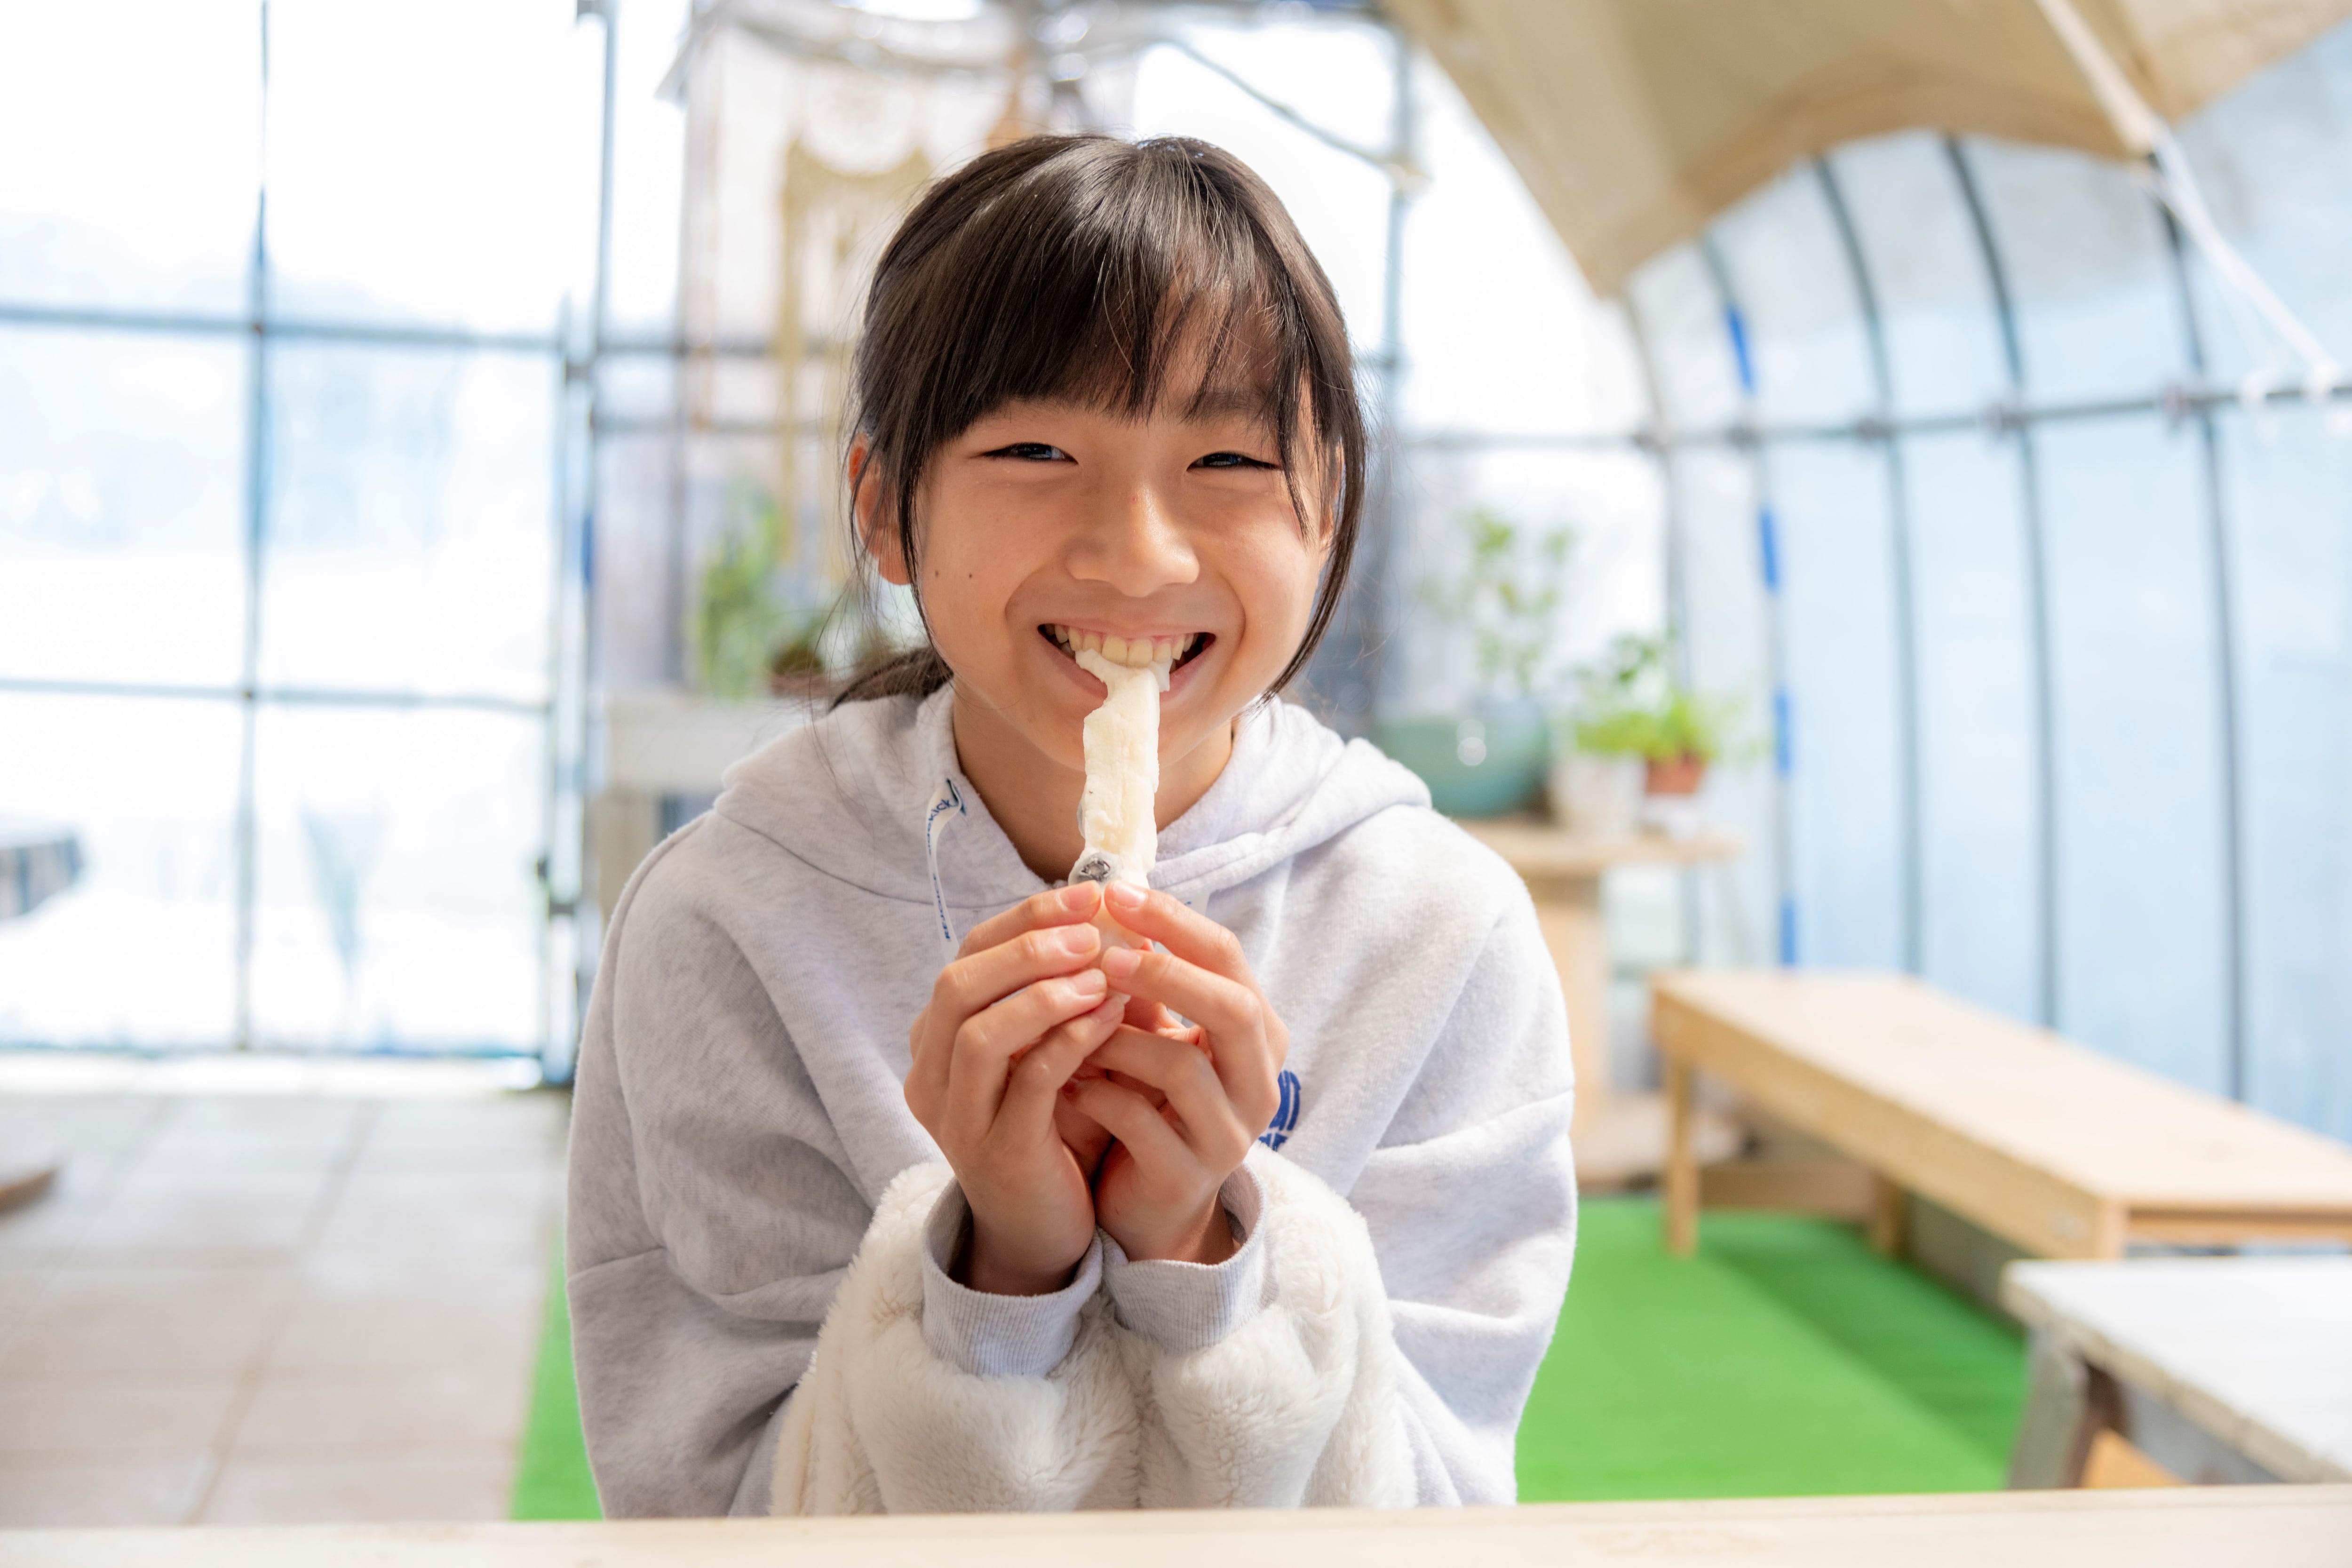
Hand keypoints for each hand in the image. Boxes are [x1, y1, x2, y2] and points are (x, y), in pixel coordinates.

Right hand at [902, 882, 1126, 1294]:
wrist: (1044, 1231)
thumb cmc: (1052, 1128)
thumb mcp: (1051, 1051)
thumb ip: (1065, 991)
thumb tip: (1116, 916)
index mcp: (937, 1041)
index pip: (967, 955)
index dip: (1025, 919)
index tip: (1089, 893)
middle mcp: (931, 1076)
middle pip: (958, 986)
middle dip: (1029, 946)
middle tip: (1093, 927)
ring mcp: (957, 1118)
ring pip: (979, 1033)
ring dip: (1045, 991)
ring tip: (1104, 970)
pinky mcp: (997, 1153)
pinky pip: (1026, 1083)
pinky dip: (1069, 1040)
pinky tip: (1110, 1015)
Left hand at [1064, 882, 1287, 1264]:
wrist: (1149, 1205)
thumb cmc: (1150, 1102)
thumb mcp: (1154, 1035)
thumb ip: (1145, 982)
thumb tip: (1107, 899)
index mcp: (1257, 1034)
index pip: (1229, 957)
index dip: (1174, 921)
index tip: (1116, 892)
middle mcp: (1258, 1082)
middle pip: (1233, 1008)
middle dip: (1165, 972)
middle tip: (1103, 954)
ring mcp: (1229, 1134)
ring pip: (1183, 1068)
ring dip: (1118, 1039)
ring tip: (1071, 1025)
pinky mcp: (1187, 1177)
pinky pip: (1143, 1123)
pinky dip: (1099, 1095)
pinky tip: (1067, 1081)